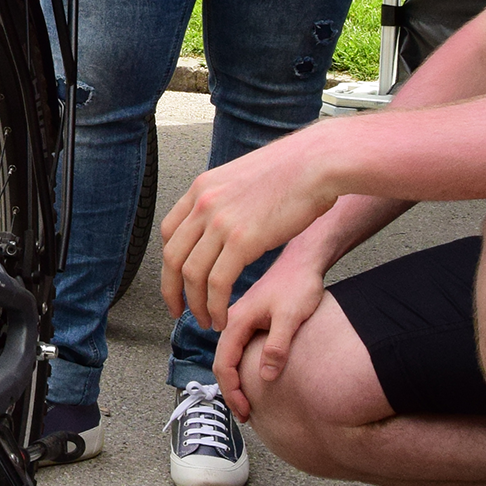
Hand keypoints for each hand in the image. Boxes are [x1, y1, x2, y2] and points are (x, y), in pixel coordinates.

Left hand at [160, 124, 340, 330]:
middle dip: (172, 292)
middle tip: (180, 312)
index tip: (176, 283)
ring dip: (196, 305)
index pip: (168, 232)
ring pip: (192, 275)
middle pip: (172, 257)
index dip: (170, 264)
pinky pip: (218, 284)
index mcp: (202, 187)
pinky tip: (224, 318)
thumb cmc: (293, 170)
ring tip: (209, 322)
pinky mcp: (242, 240)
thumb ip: (226, 199)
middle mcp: (204, 203)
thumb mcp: (244, 178)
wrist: (317, 162)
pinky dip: (216, 307)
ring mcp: (221, 221)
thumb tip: (226, 218)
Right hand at [212, 248, 327, 419]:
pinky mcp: (251, 322)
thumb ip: (278, 346)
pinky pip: (237, 350)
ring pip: (229, 357)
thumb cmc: (298, 284)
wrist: (304, 262)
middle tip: (246, 414)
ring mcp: (240, 321)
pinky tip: (253, 380)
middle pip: (222, 363)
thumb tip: (267, 376)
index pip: (223, 364)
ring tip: (248, 403)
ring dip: (234, 382)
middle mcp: (233, 320)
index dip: (232, 392)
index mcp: (237, 320)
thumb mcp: (291, 316)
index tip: (246, 410)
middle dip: (231, 392)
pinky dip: (240, 369)